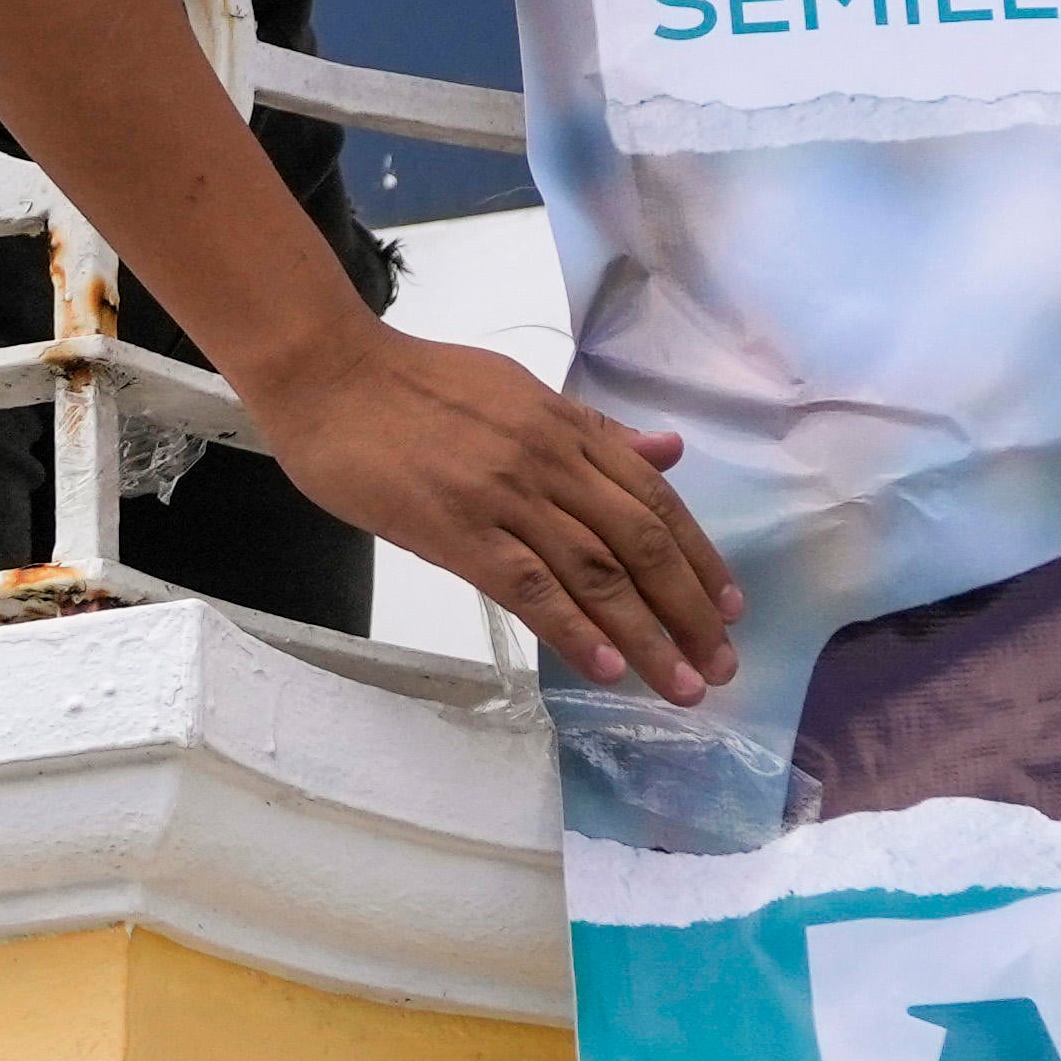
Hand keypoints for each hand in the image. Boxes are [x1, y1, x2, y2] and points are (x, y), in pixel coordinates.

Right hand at [232, 325, 739, 704]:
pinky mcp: (457, 528)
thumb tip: (671, 450)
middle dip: (688, 610)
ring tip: (681, 686)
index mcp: (567, 427)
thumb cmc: (417, 384)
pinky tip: (605, 667)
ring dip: (647, 635)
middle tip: (720, 666)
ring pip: (597, 571)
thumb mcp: (521, 392)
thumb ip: (595, 430)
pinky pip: (529, 584)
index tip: (728, 608)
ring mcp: (506, 495)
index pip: (655, 499)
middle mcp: (551, 460)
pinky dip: (573, 628)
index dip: (699, 557)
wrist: (331, 374)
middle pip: (641, 543)